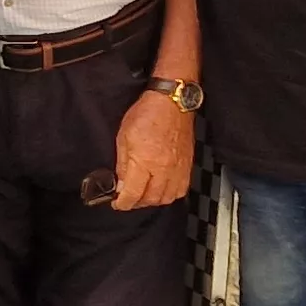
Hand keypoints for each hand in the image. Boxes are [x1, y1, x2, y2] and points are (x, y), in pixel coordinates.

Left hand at [109, 89, 194, 210]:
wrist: (172, 102)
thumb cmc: (147, 114)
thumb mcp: (123, 137)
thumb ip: (123, 165)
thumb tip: (121, 184)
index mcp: (145, 161)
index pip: (133, 193)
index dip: (123, 203)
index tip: (118, 203)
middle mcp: (163, 169)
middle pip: (151, 199)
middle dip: (137, 203)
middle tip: (129, 198)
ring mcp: (178, 168)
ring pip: (167, 198)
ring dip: (154, 200)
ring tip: (144, 194)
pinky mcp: (187, 165)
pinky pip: (181, 190)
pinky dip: (170, 194)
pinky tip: (161, 189)